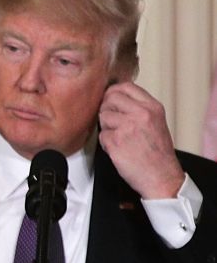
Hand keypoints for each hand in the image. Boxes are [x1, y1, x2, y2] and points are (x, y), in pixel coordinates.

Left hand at [98, 82, 184, 198]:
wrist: (162, 176)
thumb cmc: (158, 153)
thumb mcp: (156, 122)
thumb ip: (139, 108)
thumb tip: (116, 98)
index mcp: (152, 107)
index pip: (125, 87)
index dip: (113, 92)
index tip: (110, 100)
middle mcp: (140, 114)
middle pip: (110, 99)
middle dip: (106, 110)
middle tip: (112, 122)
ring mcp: (127, 127)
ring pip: (103, 117)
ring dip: (106, 128)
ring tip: (119, 138)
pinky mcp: (116, 142)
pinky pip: (101, 136)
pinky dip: (106, 143)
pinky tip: (118, 149)